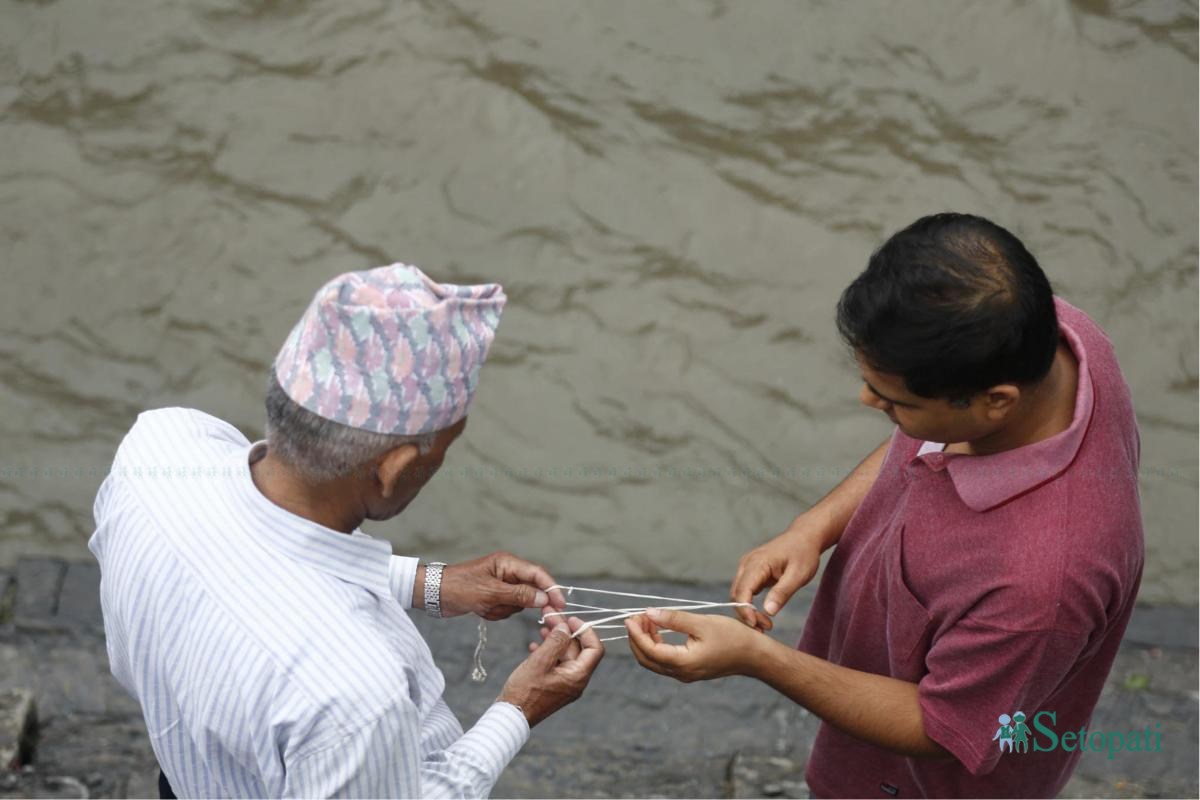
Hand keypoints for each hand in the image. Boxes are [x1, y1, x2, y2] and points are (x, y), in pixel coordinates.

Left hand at [438, 552, 565, 619]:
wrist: (434, 595)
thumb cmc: (460, 588)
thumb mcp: (490, 592)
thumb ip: (519, 595)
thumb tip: (544, 598)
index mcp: (507, 563)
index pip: (538, 574)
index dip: (551, 589)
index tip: (560, 605)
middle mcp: (507, 573)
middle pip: (530, 591)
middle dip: (518, 603)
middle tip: (504, 607)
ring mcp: (501, 586)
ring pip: (518, 603)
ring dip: (503, 610)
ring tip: (484, 607)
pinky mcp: (494, 597)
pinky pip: (506, 609)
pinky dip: (495, 613)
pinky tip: (481, 610)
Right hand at [499, 617, 603, 725]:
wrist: (510, 717)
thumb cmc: (524, 692)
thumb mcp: (540, 662)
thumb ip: (556, 641)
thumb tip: (566, 627)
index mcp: (577, 676)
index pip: (595, 649)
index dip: (585, 630)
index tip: (570, 619)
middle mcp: (575, 681)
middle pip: (577, 649)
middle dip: (564, 630)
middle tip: (549, 616)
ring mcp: (564, 684)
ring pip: (565, 655)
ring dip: (555, 639)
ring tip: (541, 627)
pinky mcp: (553, 686)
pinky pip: (556, 664)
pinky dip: (548, 652)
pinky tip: (534, 645)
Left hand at [625, 608, 764, 682]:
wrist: (754, 656)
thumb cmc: (732, 637)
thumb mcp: (702, 623)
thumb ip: (674, 619)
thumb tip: (649, 613)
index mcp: (683, 663)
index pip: (649, 650)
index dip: (636, 634)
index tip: (629, 617)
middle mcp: (681, 673)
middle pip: (646, 659)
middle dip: (636, 638)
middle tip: (635, 617)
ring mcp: (685, 674)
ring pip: (654, 661)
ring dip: (645, 641)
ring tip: (646, 619)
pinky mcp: (689, 670)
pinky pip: (664, 660)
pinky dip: (656, 645)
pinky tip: (658, 628)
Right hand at [730, 518, 824, 628]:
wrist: (804, 537)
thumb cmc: (803, 554)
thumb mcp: (798, 575)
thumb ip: (782, 592)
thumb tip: (768, 611)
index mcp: (757, 563)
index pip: (742, 590)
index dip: (745, 610)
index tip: (756, 626)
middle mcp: (747, 563)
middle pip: (736, 594)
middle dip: (746, 614)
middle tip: (765, 628)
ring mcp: (747, 566)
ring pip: (738, 593)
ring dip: (747, 611)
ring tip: (765, 624)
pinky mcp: (751, 571)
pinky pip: (744, 590)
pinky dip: (749, 605)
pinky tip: (762, 615)